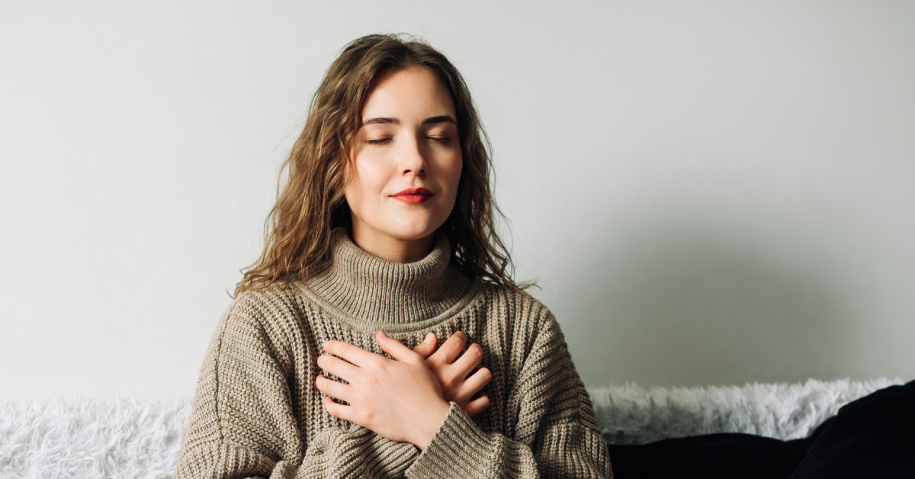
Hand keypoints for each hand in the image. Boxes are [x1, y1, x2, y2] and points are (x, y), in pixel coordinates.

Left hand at [316, 331, 449, 449]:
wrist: (429, 420)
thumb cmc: (425, 389)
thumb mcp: (414, 360)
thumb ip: (394, 346)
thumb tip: (379, 334)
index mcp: (377, 363)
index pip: (347, 351)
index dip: (333, 346)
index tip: (326, 344)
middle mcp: (365, 379)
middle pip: (334, 366)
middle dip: (324, 361)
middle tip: (320, 360)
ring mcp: (361, 399)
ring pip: (330, 387)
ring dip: (321, 381)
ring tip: (319, 379)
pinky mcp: (361, 417)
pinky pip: (336, 410)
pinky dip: (328, 404)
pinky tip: (327, 400)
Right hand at [412, 331, 490, 417]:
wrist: (408, 424)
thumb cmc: (405, 394)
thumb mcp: (407, 368)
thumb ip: (420, 351)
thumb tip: (432, 336)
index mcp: (436, 364)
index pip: (458, 340)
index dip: (461, 336)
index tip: (460, 339)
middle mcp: (451, 378)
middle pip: (476, 353)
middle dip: (474, 350)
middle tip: (470, 353)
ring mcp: (460, 395)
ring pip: (484, 375)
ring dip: (480, 373)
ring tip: (473, 374)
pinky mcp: (466, 412)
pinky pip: (483, 400)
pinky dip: (479, 397)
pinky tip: (471, 395)